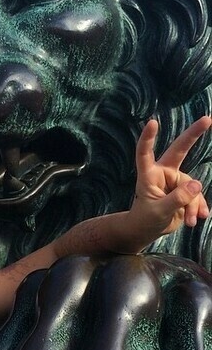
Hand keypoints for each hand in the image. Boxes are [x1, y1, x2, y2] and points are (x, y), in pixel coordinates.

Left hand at [129, 116, 210, 236]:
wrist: (148, 230)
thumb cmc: (144, 220)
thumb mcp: (158, 211)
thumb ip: (177, 198)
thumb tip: (197, 184)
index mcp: (149, 175)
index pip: (145, 154)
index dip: (148, 138)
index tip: (152, 122)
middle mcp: (163, 174)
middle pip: (179, 150)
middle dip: (193, 134)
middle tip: (208, 118)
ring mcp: (176, 181)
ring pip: (193, 188)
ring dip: (192, 205)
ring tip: (188, 221)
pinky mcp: (185, 191)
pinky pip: (198, 196)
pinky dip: (198, 208)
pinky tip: (198, 218)